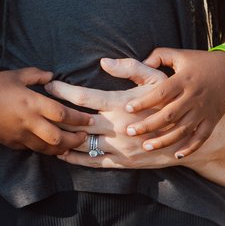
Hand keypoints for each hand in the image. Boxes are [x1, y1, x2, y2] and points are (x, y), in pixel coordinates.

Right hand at [0, 68, 89, 154]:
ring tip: (72, 145)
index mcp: (32, 103)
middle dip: (74, 139)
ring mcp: (21, 135)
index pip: (62, 114)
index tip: (90, 120)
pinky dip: (46, 150)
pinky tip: (53, 148)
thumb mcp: (18, 75)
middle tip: (84, 136)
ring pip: (47, 148)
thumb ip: (38, 75)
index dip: (78, 118)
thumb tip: (53, 77)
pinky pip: (34, 149)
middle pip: (58, 137)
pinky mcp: (14, 143)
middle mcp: (29, 121)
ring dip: (62, 148)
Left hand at [47, 58, 187, 168]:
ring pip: (81, 144)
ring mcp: (119, 147)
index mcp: (122, 104)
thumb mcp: (156, 79)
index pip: (84, 97)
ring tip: (42, 130)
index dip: (63, 90)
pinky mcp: (122, 162)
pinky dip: (74, 159)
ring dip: (60, 138)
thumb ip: (131, 68)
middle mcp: (117, 127)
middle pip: (76, 122)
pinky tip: (60, 154)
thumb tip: (104, 62)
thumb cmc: (170, 101)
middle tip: (37, 107)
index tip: (48, 85)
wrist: (187, 137)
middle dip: (54, 114)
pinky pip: (92, 163)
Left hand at [119, 47, 224, 156]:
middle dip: (148, 125)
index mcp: (184, 79)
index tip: (127, 108)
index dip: (143, 101)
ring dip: (164, 140)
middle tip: (129, 132)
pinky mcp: (213, 120)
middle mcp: (194, 96)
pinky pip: (201, 137)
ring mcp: (204, 110)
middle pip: (169, 115)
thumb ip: (157, 56)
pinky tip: (176, 156)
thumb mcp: (179, 54)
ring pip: (183, 130)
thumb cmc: (200, 61)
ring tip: (146, 147)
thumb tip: (140, 63)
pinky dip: (190, 148)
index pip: (161, 93)